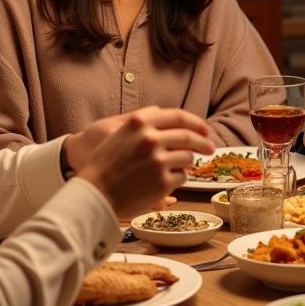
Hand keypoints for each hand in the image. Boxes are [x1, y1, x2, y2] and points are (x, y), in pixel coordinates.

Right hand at [68, 106, 214, 218]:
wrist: (94, 196)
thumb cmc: (103, 165)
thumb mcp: (117, 132)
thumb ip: (140, 119)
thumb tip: (161, 110)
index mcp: (140, 123)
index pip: (178, 116)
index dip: (195, 122)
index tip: (204, 129)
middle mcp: (150, 139)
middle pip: (189, 136)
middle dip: (203, 142)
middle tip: (210, 148)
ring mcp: (158, 160)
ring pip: (188, 158)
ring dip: (186, 163)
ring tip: (175, 169)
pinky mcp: (163, 182)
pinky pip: (182, 177)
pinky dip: (178, 179)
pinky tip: (165, 182)